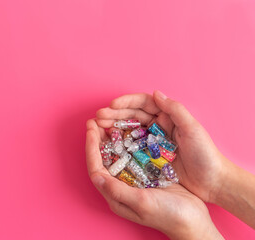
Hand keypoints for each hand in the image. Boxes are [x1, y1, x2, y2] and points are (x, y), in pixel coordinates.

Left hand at [86, 119, 222, 238]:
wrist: (193, 221)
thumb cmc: (169, 216)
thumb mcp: (143, 203)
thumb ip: (119, 191)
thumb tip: (96, 177)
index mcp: (116, 196)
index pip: (96, 168)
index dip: (91, 148)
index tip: (91, 129)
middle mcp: (121, 187)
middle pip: (103, 160)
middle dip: (97, 140)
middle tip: (95, 120)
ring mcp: (132, 180)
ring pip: (116, 155)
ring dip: (110, 138)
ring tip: (107, 121)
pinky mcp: (145, 174)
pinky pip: (131, 155)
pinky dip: (127, 141)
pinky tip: (127, 130)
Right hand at [96, 91, 224, 202]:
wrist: (212, 182)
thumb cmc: (205, 154)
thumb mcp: (192, 129)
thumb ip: (175, 109)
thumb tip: (156, 93)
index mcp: (168, 116)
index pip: (143, 103)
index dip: (127, 102)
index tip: (112, 105)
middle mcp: (158, 126)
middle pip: (132, 115)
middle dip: (114, 114)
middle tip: (98, 117)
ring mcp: (152, 141)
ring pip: (128, 130)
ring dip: (113, 128)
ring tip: (98, 128)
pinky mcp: (149, 156)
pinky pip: (131, 147)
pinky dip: (119, 144)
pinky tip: (108, 143)